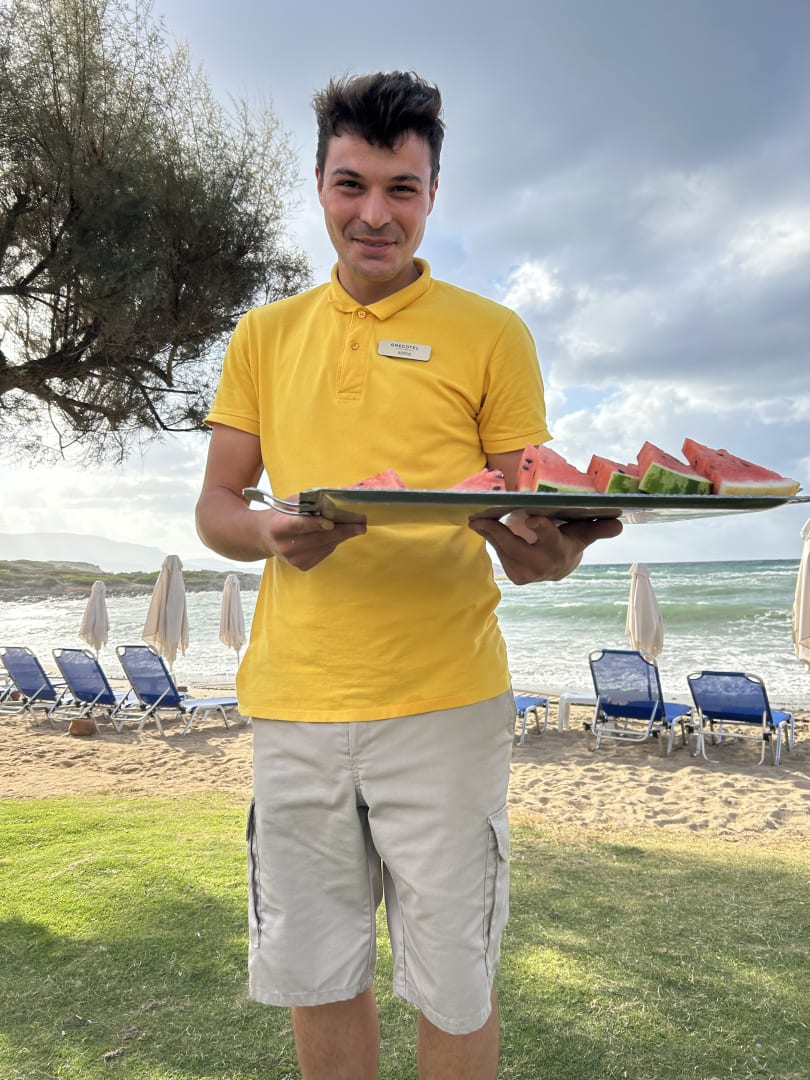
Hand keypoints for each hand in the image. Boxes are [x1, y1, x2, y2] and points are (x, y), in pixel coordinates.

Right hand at [263, 503, 366, 570]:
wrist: (266, 536)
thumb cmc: (281, 514)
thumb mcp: (291, 503)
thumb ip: (309, 503)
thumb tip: (336, 501)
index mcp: (279, 527)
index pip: (299, 525)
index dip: (315, 524)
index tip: (331, 523)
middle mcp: (286, 546)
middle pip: (319, 538)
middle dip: (343, 530)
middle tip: (361, 524)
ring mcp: (294, 559)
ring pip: (326, 545)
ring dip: (342, 535)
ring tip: (355, 526)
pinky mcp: (302, 566)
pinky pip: (325, 552)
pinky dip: (333, 542)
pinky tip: (335, 534)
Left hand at [469, 514, 622, 584]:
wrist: (561, 567)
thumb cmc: (571, 540)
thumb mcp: (584, 533)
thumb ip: (599, 528)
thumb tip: (619, 523)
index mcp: (561, 549)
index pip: (551, 537)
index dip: (540, 529)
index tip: (531, 518)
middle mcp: (544, 565)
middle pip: (516, 546)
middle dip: (498, 532)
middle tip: (479, 519)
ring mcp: (528, 574)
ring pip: (504, 551)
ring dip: (489, 535)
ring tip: (477, 520)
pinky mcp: (517, 578)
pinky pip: (501, 556)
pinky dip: (492, 542)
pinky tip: (484, 529)